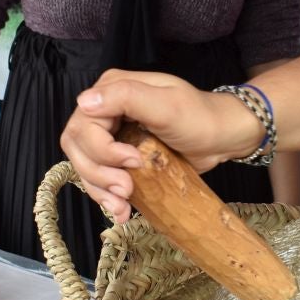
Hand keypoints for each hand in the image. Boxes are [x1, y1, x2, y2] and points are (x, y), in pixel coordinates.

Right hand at [60, 70, 262, 221]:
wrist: (222, 138)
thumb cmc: (200, 117)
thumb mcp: (167, 105)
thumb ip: (126, 97)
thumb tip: (84, 102)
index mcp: (111, 89)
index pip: (83, 125)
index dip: (102, 149)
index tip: (133, 161)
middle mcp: (105, 110)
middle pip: (78, 147)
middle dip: (98, 174)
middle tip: (126, 189)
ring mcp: (110, 134)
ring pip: (84, 166)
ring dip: (99, 190)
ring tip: (123, 206)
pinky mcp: (118, 156)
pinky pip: (98, 178)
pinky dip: (106, 196)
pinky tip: (121, 210)